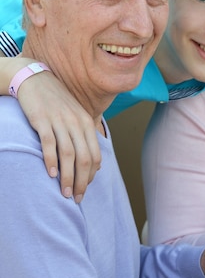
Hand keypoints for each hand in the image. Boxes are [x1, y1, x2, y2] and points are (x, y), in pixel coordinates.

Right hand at [17, 68, 100, 201]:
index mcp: (86, 124)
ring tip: (65, 193)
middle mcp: (76, 123)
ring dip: (68, 177)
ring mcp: (60, 121)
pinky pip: (49, 144)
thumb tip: (95, 163)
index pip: (95, 155)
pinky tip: (50, 174)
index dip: (91, 175)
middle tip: (76, 198)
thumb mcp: (76, 117)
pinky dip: (51, 160)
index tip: (85, 189)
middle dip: (82, 181)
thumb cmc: (56, 102)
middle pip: (84, 158)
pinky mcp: (42, 120)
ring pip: (68, 154)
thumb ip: (85, 137)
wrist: (35, 79)